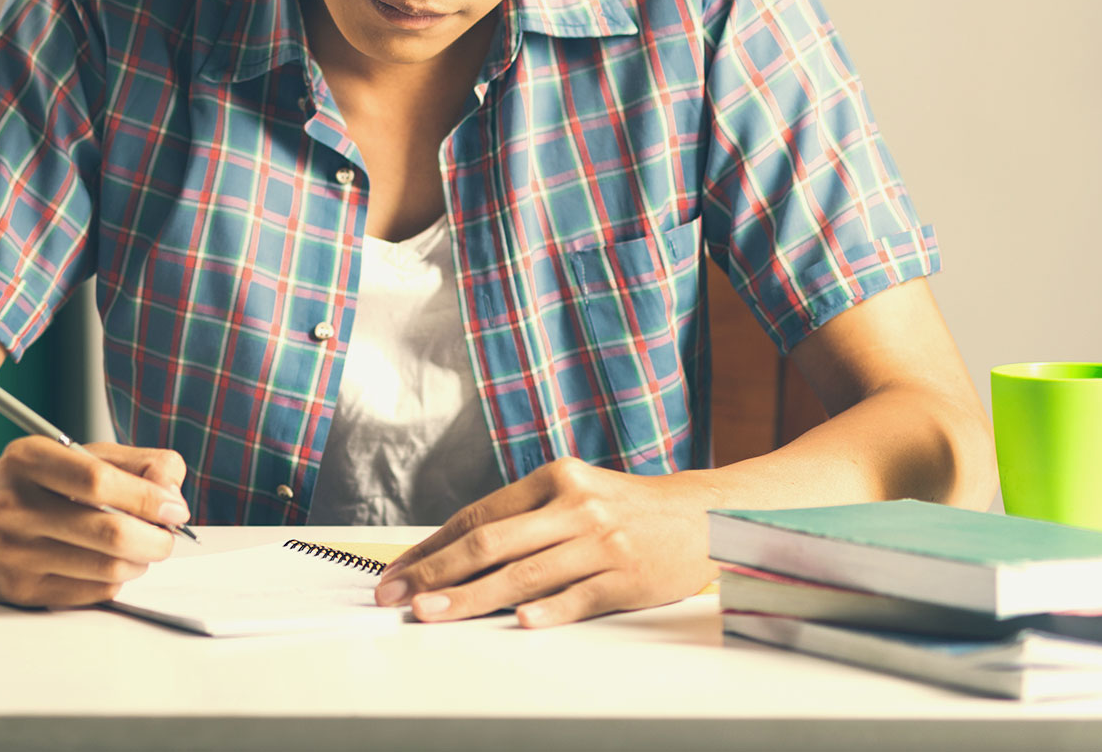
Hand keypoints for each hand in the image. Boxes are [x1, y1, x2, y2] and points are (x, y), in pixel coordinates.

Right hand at [0, 438, 191, 608]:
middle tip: (168, 536)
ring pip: (107, 569)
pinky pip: (91, 593)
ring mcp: (11, 553)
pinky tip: (108, 564)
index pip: (98, 481)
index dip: (147, 497)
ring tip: (140, 549)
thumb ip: (134, 463)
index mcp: (26, 460)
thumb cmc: (32, 483)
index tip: (174, 508)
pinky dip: (114, 580)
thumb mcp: (75, 453)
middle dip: (156, 539)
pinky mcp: (17, 590)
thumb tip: (172, 495)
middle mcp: (12, 506)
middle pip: (109, 533)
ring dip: (140, 561)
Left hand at [372, 456, 717, 627]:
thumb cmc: (625, 509)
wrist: (703, 517)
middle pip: (491, 542)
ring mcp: (601, 542)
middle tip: (397, 595)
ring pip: (524, 574)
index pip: (478, 515)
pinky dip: (548, 610)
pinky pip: (579, 596)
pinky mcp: (627, 576)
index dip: (433, 546)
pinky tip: (520, 622)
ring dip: (472, 597)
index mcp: (553, 478)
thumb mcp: (573, 494)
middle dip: (436, 572)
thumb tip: (454, 553)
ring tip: (433, 612)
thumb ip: (523, 518)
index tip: (398, 570)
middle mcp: (574, 505)